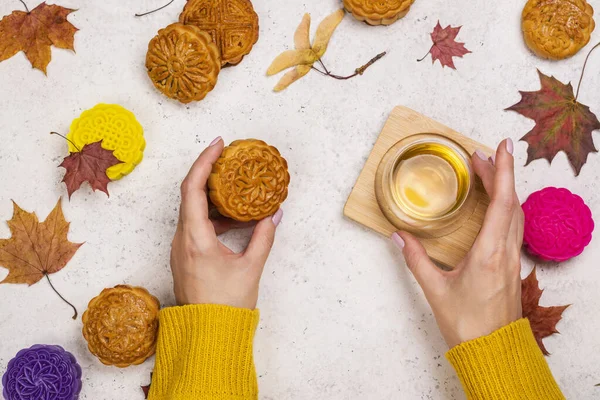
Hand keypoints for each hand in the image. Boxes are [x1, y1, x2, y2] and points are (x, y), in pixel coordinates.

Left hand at [170, 136, 282, 308]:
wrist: (206, 334)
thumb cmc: (225, 306)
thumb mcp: (251, 268)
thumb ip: (264, 237)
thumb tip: (274, 214)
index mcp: (195, 239)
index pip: (193, 189)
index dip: (204, 162)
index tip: (218, 145)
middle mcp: (181, 240)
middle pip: (189, 194)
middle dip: (207, 172)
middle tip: (227, 158)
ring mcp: (180, 248)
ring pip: (191, 210)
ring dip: (211, 195)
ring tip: (233, 186)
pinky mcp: (184, 256)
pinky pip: (193, 225)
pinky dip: (210, 214)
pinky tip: (231, 218)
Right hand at [392, 139, 523, 347]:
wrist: (493, 353)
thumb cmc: (468, 325)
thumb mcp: (435, 290)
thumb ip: (416, 260)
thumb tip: (399, 236)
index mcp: (489, 253)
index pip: (502, 202)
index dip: (502, 171)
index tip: (500, 147)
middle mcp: (505, 252)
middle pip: (511, 202)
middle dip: (499, 173)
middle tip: (481, 155)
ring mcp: (512, 259)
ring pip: (516, 214)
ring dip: (505, 189)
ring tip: (488, 173)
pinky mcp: (511, 267)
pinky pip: (514, 227)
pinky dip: (507, 207)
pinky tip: (496, 207)